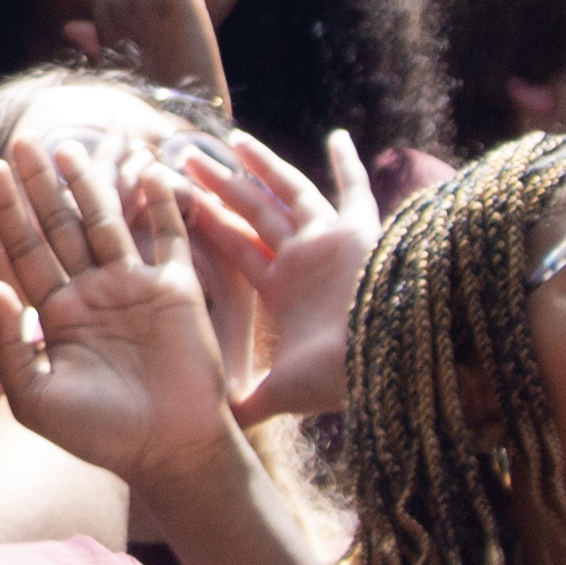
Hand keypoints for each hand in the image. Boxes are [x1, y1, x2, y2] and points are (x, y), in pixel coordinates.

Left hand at [0, 135, 244, 485]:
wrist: (168, 452)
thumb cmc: (97, 434)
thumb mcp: (34, 397)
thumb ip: (10, 343)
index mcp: (54, 313)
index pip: (22, 254)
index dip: (6, 217)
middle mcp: (90, 293)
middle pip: (58, 228)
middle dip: (38, 187)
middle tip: (18, 144)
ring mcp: (133, 287)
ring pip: (106, 223)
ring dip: (88, 185)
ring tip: (67, 146)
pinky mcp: (177, 290)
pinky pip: (168, 237)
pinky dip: (160, 205)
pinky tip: (145, 170)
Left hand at [174, 127, 380, 426]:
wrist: (389, 365)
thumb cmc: (340, 378)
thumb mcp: (282, 389)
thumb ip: (246, 401)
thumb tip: (210, 428)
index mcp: (283, 288)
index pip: (235, 248)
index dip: (208, 225)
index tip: (176, 201)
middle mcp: (304, 259)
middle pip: (251, 212)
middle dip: (219, 186)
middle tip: (182, 156)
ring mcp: (332, 242)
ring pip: (286, 192)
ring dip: (258, 166)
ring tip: (230, 138)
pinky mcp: (361, 232)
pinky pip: (354, 190)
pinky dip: (348, 163)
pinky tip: (335, 136)